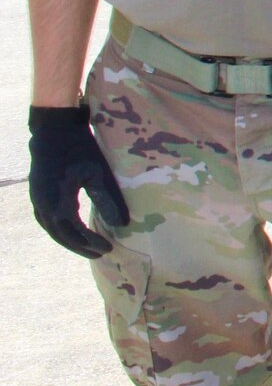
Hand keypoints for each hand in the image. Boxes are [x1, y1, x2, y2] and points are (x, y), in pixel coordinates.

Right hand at [28, 106, 128, 257]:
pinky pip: (47, 221)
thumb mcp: (97, 173)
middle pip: (62, 236)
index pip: (76, 232)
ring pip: (53, 230)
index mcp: (58, 203)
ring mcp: (37, 201)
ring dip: (70, 241)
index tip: (109, 248)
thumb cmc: (79, 149)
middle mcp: (44, 206)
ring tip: (88, 247)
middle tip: (101, 253)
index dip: (92, 242)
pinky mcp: (37, 195)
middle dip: (81, 247)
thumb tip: (121, 225)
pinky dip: (60, 230)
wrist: (53, 132)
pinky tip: (71, 232)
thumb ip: (108, 200)